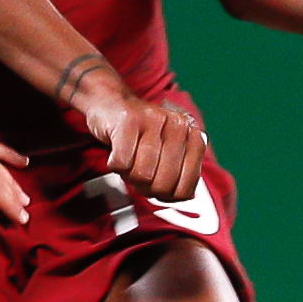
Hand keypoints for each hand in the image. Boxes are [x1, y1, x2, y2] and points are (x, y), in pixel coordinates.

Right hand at [65, 68, 212, 201]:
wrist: (112, 103)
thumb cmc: (140, 133)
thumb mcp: (167, 150)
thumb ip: (179, 172)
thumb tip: (183, 198)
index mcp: (191, 135)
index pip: (186, 186)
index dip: (169, 196)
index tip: (160, 192)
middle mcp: (177, 125)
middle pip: (163, 183)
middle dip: (147, 188)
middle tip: (139, 178)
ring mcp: (153, 120)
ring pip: (142, 175)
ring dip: (129, 175)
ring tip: (128, 163)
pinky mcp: (129, 121)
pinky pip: (121, 163)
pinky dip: (115, 165)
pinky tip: (117, 154)